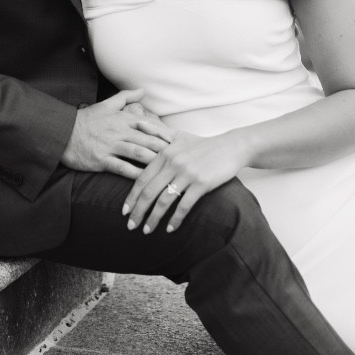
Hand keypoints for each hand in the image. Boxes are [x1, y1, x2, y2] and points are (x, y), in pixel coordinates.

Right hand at [61, 88, 172, 177]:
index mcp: (123, 119)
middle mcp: (119, 131)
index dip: (165, 135)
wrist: (63, 132)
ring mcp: (111, 146)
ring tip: (169, 169)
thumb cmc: (86, 119)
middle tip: (181, 158)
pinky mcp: (101, 160)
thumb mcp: (106, 104)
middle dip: (165, 149)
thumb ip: (126, 97)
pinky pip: (121, 168)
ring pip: (138, 153)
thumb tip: (143, 90)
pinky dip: (135, 174)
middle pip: (148, 140)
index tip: (179, 143)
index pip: (150, 127)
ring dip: (154, 161)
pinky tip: (146, 180)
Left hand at [123, 129, 249, 234]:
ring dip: (153, 219)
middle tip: (130, 226)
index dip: (131, 197)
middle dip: (138, 211)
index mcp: (165, 153)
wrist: (231, 146)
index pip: (142, 178)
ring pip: (164, 201)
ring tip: (147, 231)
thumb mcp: (178, 135)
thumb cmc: (203, 144)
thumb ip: (157, 132)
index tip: (124, 211)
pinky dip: (176, 219)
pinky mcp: (202, 183)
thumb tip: (137, 123)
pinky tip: (170, 229)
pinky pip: (184, 205)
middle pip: (149, 192)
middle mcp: (173, 162)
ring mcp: (187, 173)